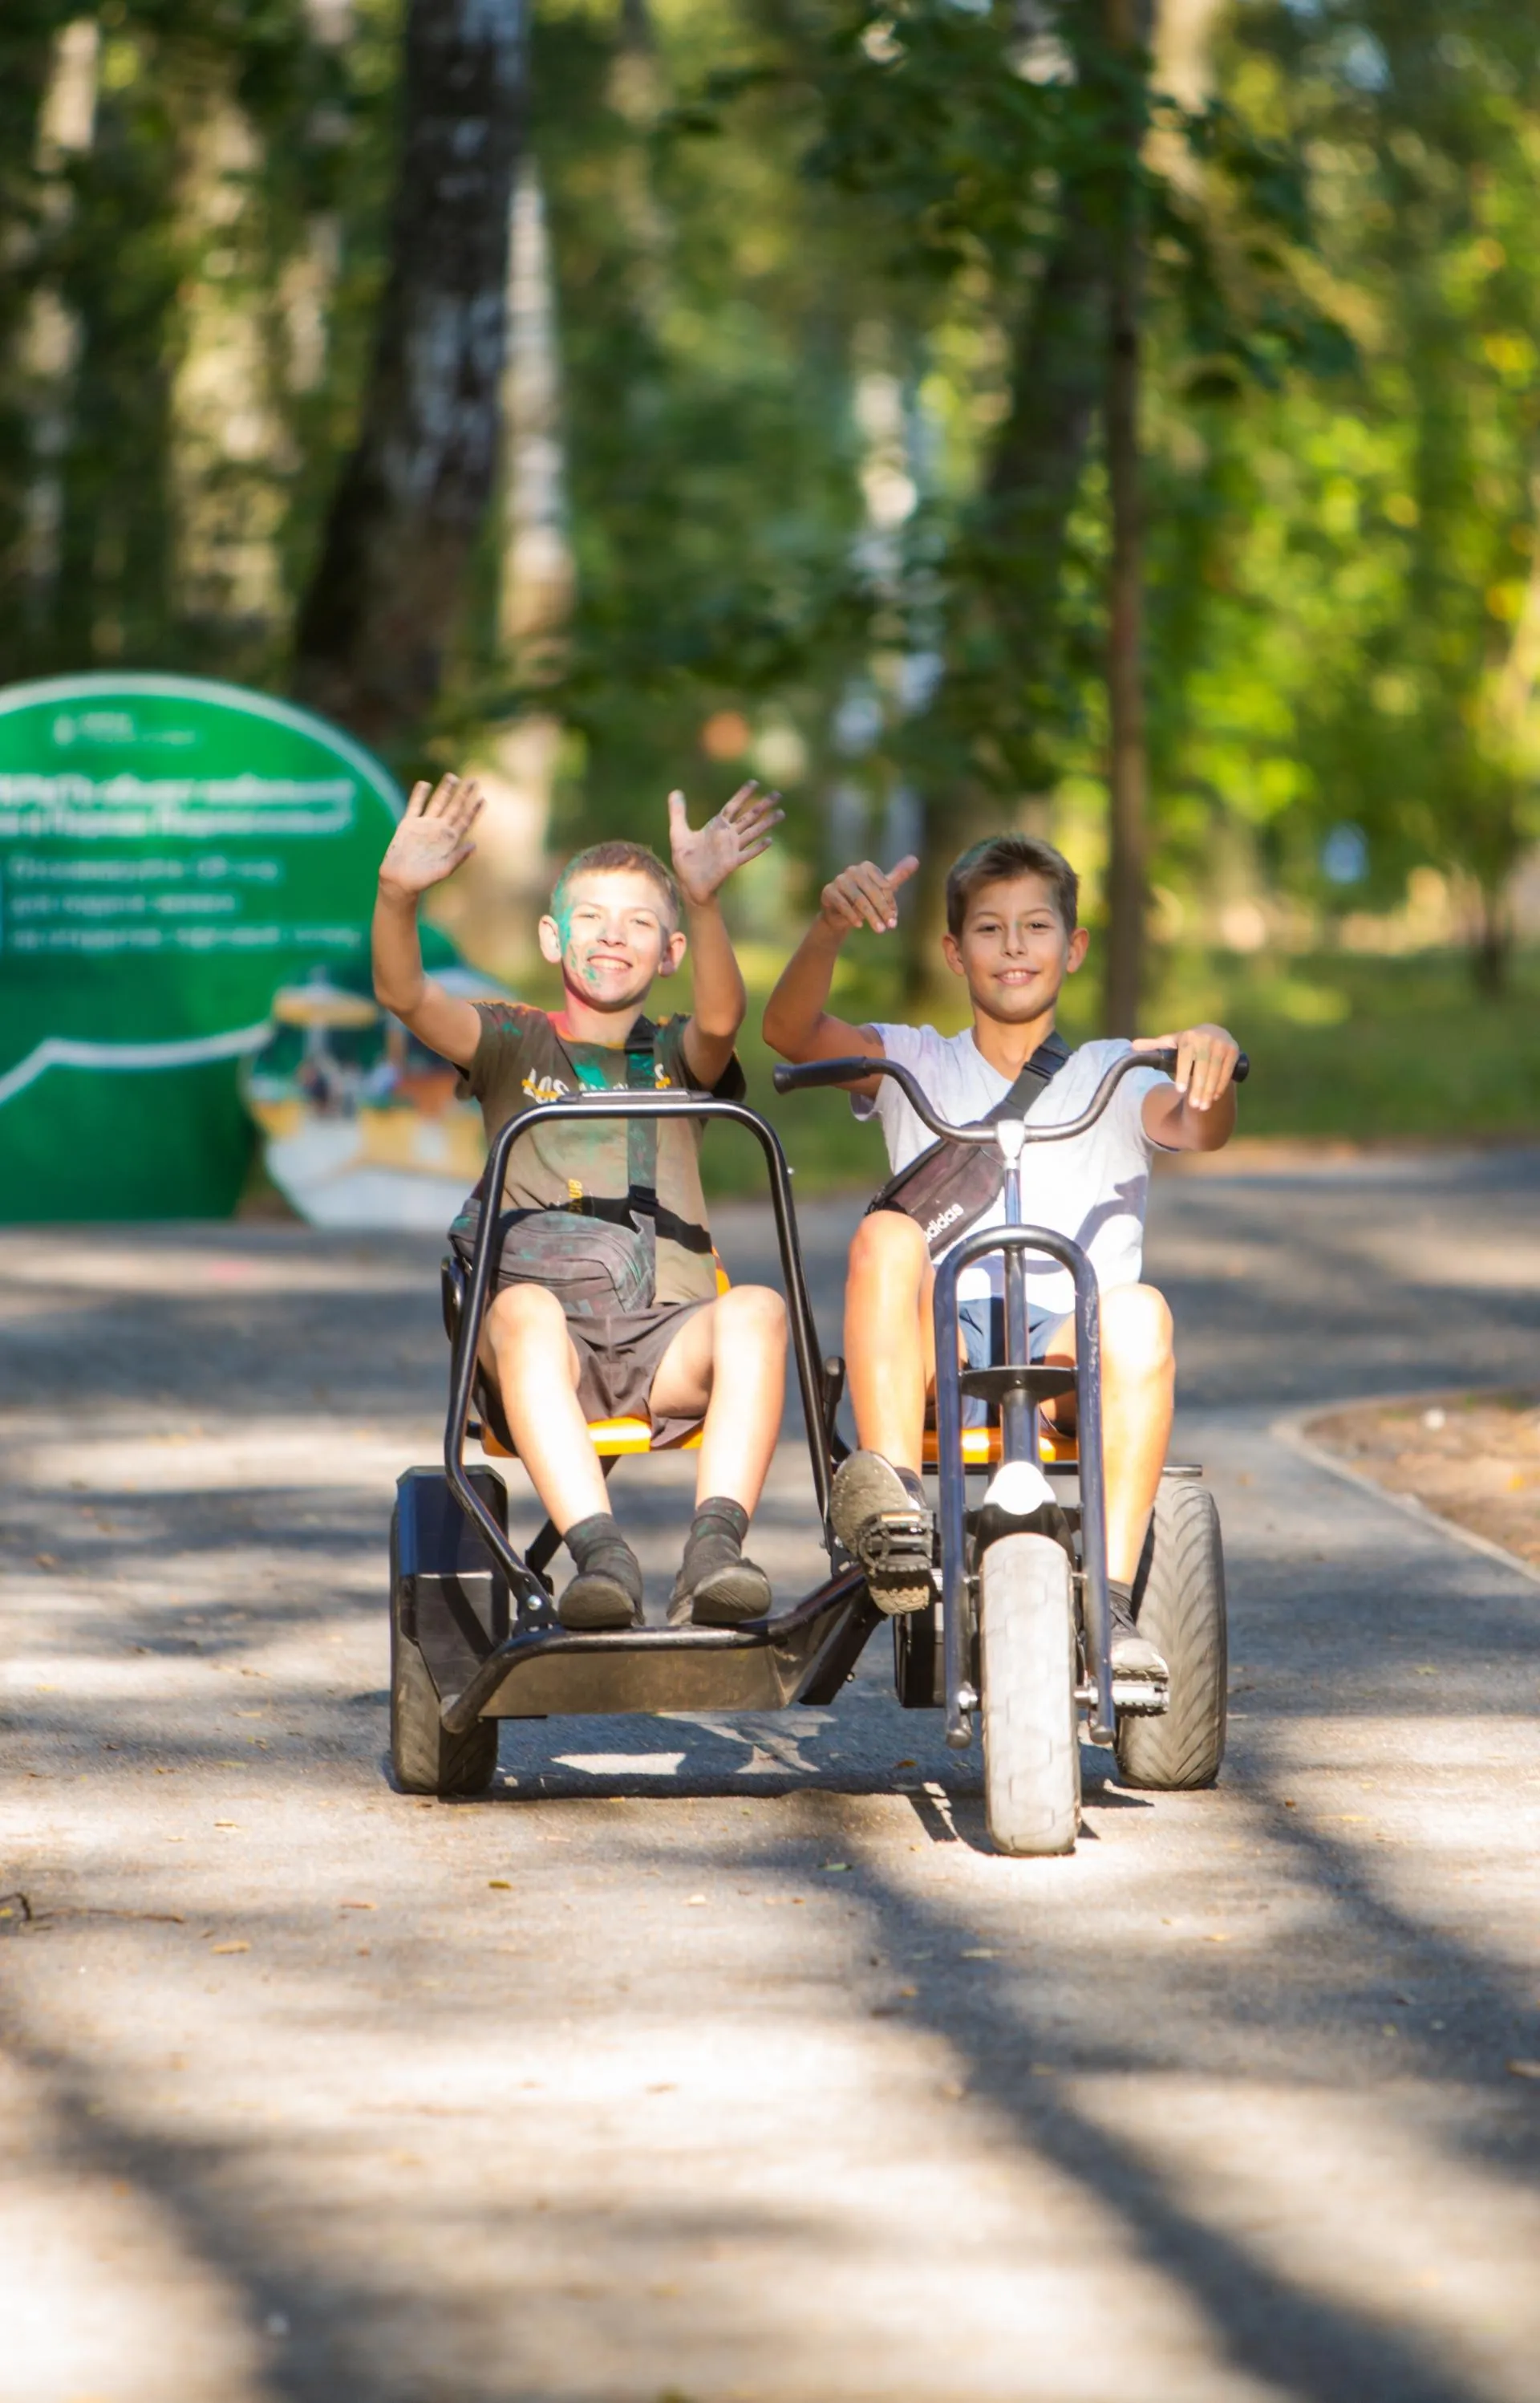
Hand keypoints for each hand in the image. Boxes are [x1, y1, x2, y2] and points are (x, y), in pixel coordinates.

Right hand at [378, 774, 483, 896]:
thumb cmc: (423, 879)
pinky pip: (415, 805)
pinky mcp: (408, 824)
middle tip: (473, 781)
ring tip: (453, 777)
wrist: (400, 881)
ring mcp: (424, 825)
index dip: (473, 810)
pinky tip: (425, 784)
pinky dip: (420, 795)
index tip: (482, 798)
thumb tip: (474, 845)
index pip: (465, 821)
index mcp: (450, 840)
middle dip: (463, 795)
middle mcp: (438, 830)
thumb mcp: (444, 869)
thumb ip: (458, 857)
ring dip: (445, 791)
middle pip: (454, 808)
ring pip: (437, 803)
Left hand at [667, 781, 782, 905]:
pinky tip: (769, 840)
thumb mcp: (678, 832)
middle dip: (763, 805)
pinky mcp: (732, 862)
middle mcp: (728, 835)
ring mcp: (732, 848)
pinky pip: (748, 853)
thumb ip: (677, 812)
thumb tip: (675, 791)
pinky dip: (758, 847)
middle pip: (749, 816)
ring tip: (781, 813)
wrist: (688, 883)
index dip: (743, 794)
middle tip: (778, 794)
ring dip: (767, 823)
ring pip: (753, 832)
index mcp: (717, 826)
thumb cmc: (685, 859)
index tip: (754, 783)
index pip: (733, 806)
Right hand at [819, 853, 918, 935]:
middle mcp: (852, 870)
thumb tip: (915, 859)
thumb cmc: (865, 900)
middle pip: (872, 891)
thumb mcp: (883, 889)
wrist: (840, 915)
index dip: (889, 901)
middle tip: (891, 926)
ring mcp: (839, 880)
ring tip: (879, 930)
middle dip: (882, 910)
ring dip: (870, 916)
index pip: (883, 884)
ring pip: (859, 899)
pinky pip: (842, 904)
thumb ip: (898, 876)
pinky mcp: (828, 891)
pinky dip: (852, 915)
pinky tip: (859, 925)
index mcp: (867, 867)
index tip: (895, 918)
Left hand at [1134, 1023, 1240, 1111]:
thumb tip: (1132, 1047)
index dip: (1183, 1073)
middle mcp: (1207, 1038)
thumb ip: (1153, 1046)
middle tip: (1193, 1106)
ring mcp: (1222, 1044)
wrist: (1214, 1033)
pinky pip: (1227, 1071)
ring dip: (1210, 1090)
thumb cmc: (1187, 1043)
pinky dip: (1221, 1085)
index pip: (1186, 1057)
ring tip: (1203, 1106)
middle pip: (1202, 1067)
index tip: (1179, 1090)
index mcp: (1188, 1037)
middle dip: (1198, 1088)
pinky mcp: (1234, 1051)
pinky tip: (1214, 1097)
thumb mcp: (1171, 1043)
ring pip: (1216, 1071)